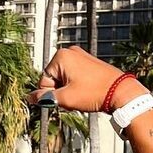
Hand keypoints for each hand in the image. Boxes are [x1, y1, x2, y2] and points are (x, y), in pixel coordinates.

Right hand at [27, 47, 144, 114]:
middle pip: (54, 78)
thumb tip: (31, 97)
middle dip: (61, 91)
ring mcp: (80, 56)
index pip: (44, 80)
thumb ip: (46, 98)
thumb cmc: (97, 92)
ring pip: (64, 78)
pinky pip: (74, 76)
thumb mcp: (66, 98)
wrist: (121, 92)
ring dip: (69, 90)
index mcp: (61, 56)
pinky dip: (77, 86)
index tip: (62, 100)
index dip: (51, 94)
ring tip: (82, 95)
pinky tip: (86, 92)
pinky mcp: (88, 62)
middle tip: (74, 98)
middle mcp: (70, 52)